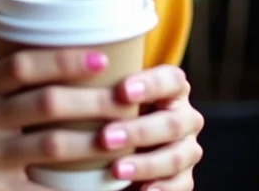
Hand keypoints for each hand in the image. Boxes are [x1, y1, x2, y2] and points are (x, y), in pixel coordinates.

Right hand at [0, 47, 145, 189]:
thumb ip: (12, 78)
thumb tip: (78, 54)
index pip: (23, 64)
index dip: (65, 60)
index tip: (103, 59)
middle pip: (46, 104)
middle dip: (94, 103)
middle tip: (128, 102)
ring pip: (53, 147)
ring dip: (96, 142)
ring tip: (127, 137)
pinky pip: (46, 188)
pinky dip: (78, 185)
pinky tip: (103, 179)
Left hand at [95, 65, 204, 190]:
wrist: (123, 145)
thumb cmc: (113, 109)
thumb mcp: (111, 93)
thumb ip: (103, 85)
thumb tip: (71, 77)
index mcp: (173, 88)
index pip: (171, 80)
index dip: (151, 84)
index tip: (122, 90)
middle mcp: (185, 117)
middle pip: (172, 123)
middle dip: (138, 131)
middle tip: (106, 137)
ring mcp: (187, 149)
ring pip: (175, 157)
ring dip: (145, 164)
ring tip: (116, 170)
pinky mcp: (184, 178)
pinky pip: (180, 186)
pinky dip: (161, 189)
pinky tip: (141, 190)